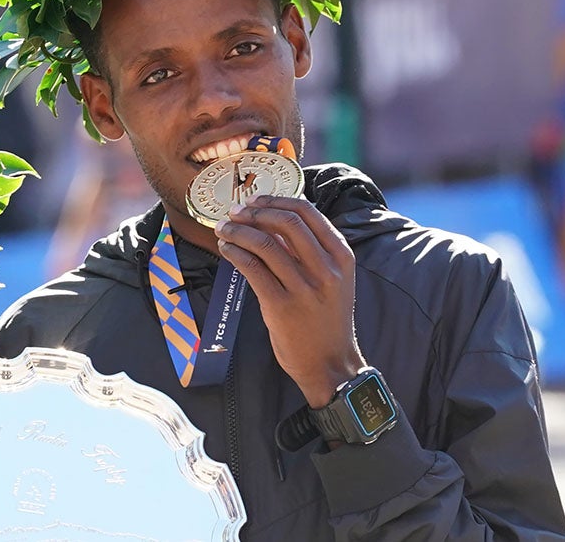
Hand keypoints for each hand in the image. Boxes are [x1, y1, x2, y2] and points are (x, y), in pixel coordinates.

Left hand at [215, 195, 364, 407]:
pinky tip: (226, 249)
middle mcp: (326, 270)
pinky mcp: (280, 306)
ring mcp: (304, 288)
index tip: (256, 201)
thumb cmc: (326, 319)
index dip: (277, 201)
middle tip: (236, 212)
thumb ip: (311, 251)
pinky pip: (252, 268)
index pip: (308, 213)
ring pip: (264, 244)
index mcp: (341, 257)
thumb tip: (278, 217)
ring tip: (223, 229)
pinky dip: (234, 253)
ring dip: (237, 231)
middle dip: (255, 212)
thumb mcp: (333, 280)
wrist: (330, 363)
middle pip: (286, 222)